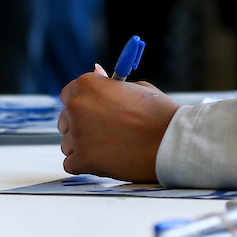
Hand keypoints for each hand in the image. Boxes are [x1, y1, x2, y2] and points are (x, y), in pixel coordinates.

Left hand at [58, 64, 180, 181]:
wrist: (171, 142)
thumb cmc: (158, 113)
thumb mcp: (135, 88)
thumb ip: (109, 84)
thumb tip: (96, 71)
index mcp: (87, 85)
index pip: (69, 94)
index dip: (83, 103)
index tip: (94, 111)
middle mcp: (76, 107)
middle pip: (65, 119)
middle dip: (81, 126)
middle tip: (106, 132)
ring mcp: (77, 135)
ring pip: (68, 143)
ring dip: (83, 146)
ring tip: (111, 147)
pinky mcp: (81, 160)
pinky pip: (71, 164)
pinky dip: (85, 164)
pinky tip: (106, 160)